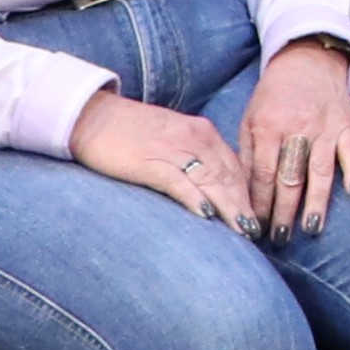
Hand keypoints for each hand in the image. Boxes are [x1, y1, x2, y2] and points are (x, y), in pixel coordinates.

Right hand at [67, 87, 255, 232]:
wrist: (93, 116)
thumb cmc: (131, 132)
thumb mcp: (173, 139)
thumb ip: (194, 158)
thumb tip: (211, 188)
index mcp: (203, 133)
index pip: (235, 167)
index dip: (248, 194)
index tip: (257, 217)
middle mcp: (196, 138)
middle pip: (229, 176)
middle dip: (244, 206)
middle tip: (256, 233)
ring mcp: (175, 149)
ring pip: (211, 180)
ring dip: (229, 207)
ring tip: (242, 231)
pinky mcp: (151, 161)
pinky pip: (179, 182)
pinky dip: (195, 198)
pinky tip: (207, 215)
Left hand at [235, 42, 349, 235]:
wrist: (308, 60)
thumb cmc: (274, 95)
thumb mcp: (251, 117)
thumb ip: (247, 153)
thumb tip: (241, 193)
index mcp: (268, 126)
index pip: (262, 174)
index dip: (259, 203)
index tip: (255, 226)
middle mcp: (297, 127)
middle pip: (290, 178)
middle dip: (283, 212)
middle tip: (279, 238)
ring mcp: (325, 127)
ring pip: (320, 171)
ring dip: (315, 203)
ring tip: (311, 230)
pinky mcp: (348, 125)